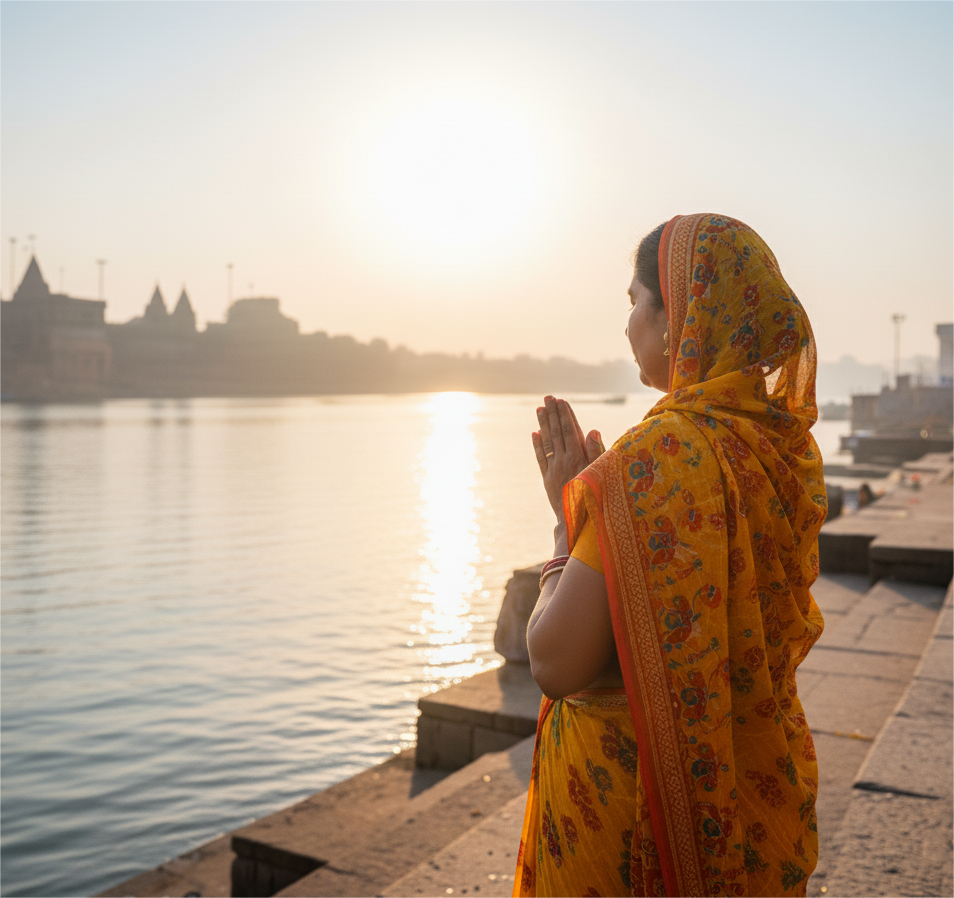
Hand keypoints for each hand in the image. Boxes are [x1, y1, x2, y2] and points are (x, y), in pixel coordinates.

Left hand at [531, 396, 603, 521]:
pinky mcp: (547, 479)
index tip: (561, 401)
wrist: (579, 522)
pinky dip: (537, 445)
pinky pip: (540, 458)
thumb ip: (597, 452)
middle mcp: (564, 460)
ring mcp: (553, 469)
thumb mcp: (602, 474)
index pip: (570, 430)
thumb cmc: (596, 498)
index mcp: (578, 457)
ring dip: (543, 424)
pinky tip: (534, 433)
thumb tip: (592, 430)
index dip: (565, 415)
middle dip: (552, 414)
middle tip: (548, 398)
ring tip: (539, 409)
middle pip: (557, 432)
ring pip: (547, 442)